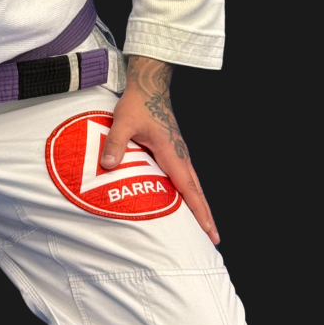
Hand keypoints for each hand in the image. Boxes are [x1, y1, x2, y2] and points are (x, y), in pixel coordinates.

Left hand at [100, 55, 218, 244]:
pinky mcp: (174, 149)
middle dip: (205, 215)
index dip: (198, 211)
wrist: (149, 85)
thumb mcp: (123, 122)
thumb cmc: (137, 103)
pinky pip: (186, 176)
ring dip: (200, 204)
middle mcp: (180, 155)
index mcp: (172, 153)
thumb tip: (109, 165)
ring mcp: (179, 152)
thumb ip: (116, 143)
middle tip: (214, 239)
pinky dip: (192, 192)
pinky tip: (188, 200)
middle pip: (197, 191)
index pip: (189, 188)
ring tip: (205, 225)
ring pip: (194, 183)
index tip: (208, 230)